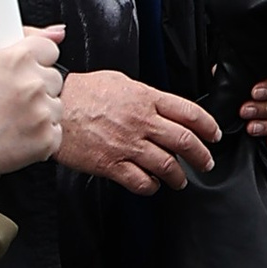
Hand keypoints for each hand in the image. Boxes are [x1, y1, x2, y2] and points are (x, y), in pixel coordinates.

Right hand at [0, 26, 66, 172]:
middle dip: (38, 87)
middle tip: (13, 98)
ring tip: (14, 116)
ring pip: (56, 105)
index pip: (51, 49)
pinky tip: (20, 131)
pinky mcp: (46, 137)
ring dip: (41, 110)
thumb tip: (57, 33)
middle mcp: (32, 83)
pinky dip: (41, 133)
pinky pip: (55, 130)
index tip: (23, 72)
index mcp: (18, 57)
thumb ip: (24, 36)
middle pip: (55, 78)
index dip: (36, 60)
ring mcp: (41, 112)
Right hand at [57, 69, 220, 192]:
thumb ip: (141, 94)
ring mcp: (128, 145)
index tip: (213, 135)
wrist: (53, 109)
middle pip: (185, 141)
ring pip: (167, 165)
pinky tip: (152, 184)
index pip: (190, 113)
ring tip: (180, 180)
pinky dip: (151, 186)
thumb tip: (154, 103)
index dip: (208, 126)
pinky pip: (141, 181)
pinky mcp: (111, 164)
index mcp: (146, 99)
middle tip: (206, 163)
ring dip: (178, 176)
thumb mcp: (118, 81)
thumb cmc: (79, 93)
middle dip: (202, 156)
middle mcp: (142, 122)